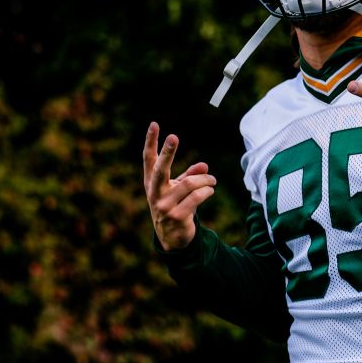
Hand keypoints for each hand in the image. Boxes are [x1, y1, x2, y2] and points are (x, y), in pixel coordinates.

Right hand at [143, 122, 216, 250]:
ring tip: (212, 180)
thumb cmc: (174, 205)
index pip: (149, 159)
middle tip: (174, 137)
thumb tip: (204, 166)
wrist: (172, 238)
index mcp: (151, 182)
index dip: (151, 141)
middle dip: (167, 152)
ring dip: (205, 180)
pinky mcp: (177, 216)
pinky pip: (197, 197)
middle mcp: (155, 193)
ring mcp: (164, 206)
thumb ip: (189, 175)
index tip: (155, 124)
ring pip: (190, 184)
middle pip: (161, 169)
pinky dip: (207, 191)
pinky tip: (210, 190)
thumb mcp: (178, 188)